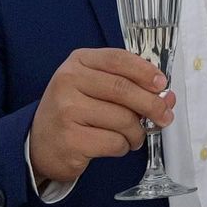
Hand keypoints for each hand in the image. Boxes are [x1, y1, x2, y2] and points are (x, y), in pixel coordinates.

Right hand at [28, 48, 176, 183]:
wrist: (39, 143)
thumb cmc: (74, 111)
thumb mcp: (94, 87)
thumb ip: (128, 86)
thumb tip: (167, 96)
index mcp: (78, 62)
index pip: (118, 59)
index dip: (145, 71)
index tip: (162, 84)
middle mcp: (68, 81)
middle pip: (123, 89)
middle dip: (152, 104)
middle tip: (164, 116)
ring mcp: (67, 111)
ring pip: (123, 119)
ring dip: (137, 132)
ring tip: (133, 136)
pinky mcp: (70, 140)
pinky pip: (114, 142)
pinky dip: (124, 146)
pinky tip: (116, 145)